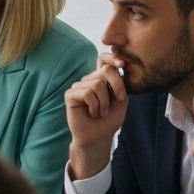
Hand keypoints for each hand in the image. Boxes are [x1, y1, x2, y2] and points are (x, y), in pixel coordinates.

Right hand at [66, 53, 128, 179]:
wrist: (99, 137)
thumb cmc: (110, 119)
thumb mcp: (121, 99)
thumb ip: (120, 83)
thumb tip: (116, 68)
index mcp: (102, 78)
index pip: (104, 59)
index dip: (113, 57)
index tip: (122, 64)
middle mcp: (90, 79)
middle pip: (106, 70)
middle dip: (117, 86)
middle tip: (117, 100)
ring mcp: (79, 86)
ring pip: (97, 84)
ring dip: (104, 102)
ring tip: (102, 112)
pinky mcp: (71, 95)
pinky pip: (87, 93)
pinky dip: (94, 105)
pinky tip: (93, 113)